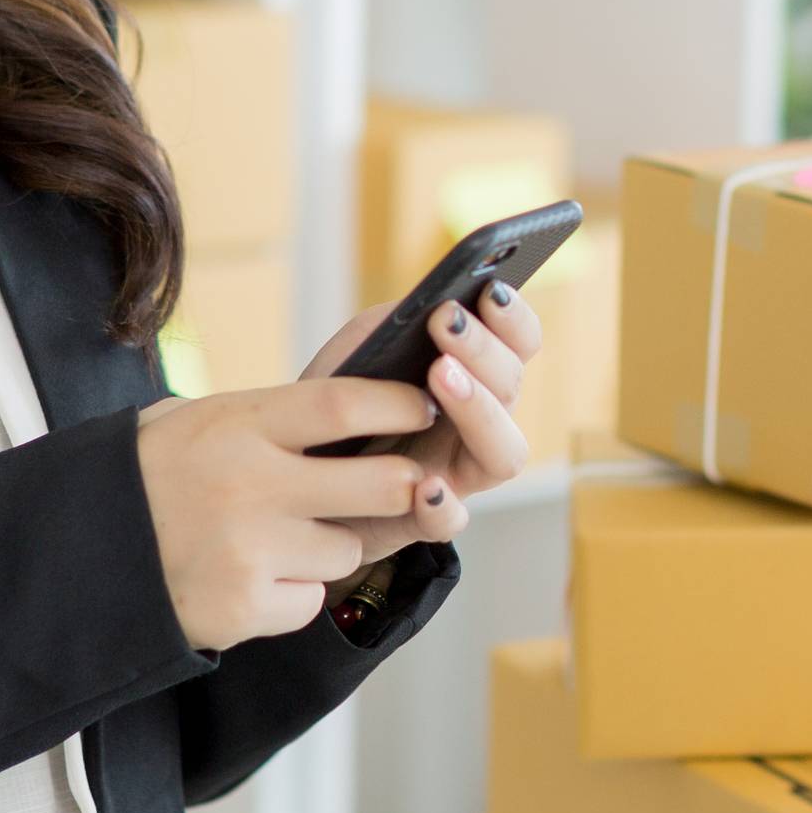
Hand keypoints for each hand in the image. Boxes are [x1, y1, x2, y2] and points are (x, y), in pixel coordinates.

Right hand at [133, 378, 435, 649]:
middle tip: (410, 483)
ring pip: (347, 549)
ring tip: (278, 538)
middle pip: (379, 483)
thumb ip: (262, 416)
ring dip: (331, 546)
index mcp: (238, 424)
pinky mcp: (244, 607)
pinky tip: (250, 577)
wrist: (70, 555)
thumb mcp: (189, 419)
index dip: (398, 405)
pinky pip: (308, 599)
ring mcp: (250, 550)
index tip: (424, 407)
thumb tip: (349, 407)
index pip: (345, 405)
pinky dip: (292, 593)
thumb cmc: (140, 477)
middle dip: (406, 485)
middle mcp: (250, 484)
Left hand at [299, 283, 545, 569]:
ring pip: (505, 453)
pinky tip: (425, 487)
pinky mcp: (424, 519)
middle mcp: (477, 422)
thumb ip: (389, 327)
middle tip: (445, 323)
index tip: (491, 291)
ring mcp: (457, 474)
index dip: (514, 319)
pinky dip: (444, 506)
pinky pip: (451, 521)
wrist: (294, 474)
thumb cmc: (333, 406)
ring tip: (442, 377)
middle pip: (512, 386)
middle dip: (484, 351)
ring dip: (480, 411)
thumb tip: (425, 306)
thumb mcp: (355, 353)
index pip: (517, 342)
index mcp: (471, 375)